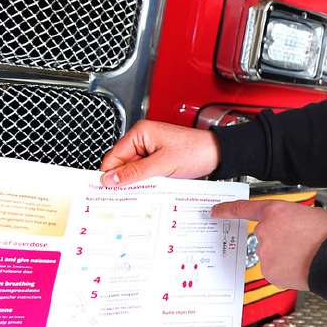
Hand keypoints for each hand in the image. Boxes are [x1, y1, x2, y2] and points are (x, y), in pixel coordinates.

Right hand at [99, 119, 220, 186]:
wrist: (218, 154)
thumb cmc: (196, 151)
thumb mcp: (162, 165)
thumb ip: (134, 172)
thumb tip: (110, 179)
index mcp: (140, 133)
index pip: (113, 156)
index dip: (110, 174)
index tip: (108, 191)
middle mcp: (143, 138)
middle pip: (122, 164)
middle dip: (125, 179)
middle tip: (130, 193)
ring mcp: (151, 149)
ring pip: (133, 170)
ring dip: (138, 181)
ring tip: (148, 187)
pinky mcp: (158, 158)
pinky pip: (145, 172)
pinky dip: (147, 180)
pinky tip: (154, 185)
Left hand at [211, 200, 326, 290]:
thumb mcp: (310, 214)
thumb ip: (290, 218)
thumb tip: (289, 226)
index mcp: (275, 212)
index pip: (244, 209)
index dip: (227, 210)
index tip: (216, 212)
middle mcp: (265, 231)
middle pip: (264, 236)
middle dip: (278, 240)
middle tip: (299, 243)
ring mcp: (265, 253)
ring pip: (269, 254)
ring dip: (283, 256)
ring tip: (304, 256)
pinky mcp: (269, 272)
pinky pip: (274, 270)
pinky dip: (284, 270)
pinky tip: (300, 267)